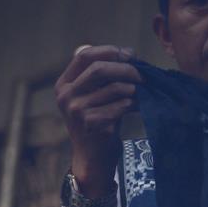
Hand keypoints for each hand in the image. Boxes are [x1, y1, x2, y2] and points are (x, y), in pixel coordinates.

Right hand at [54, 45, 141, 196]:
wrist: (93, 155)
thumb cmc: (98, 119)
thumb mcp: (93, 95)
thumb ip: (102, 74)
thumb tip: (127, 51)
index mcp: (64, 85)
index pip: (83, 55)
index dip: (108, 51)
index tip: (129, 54)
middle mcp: (66, 97)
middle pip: (99, 69)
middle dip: (126, 68)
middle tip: (143, 74)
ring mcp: (78, 112)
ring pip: (114, 88)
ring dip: (134, 88)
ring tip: (143, 91)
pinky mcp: (93, 124)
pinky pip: (121, 105)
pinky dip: (134, 103)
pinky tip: (139, 106)